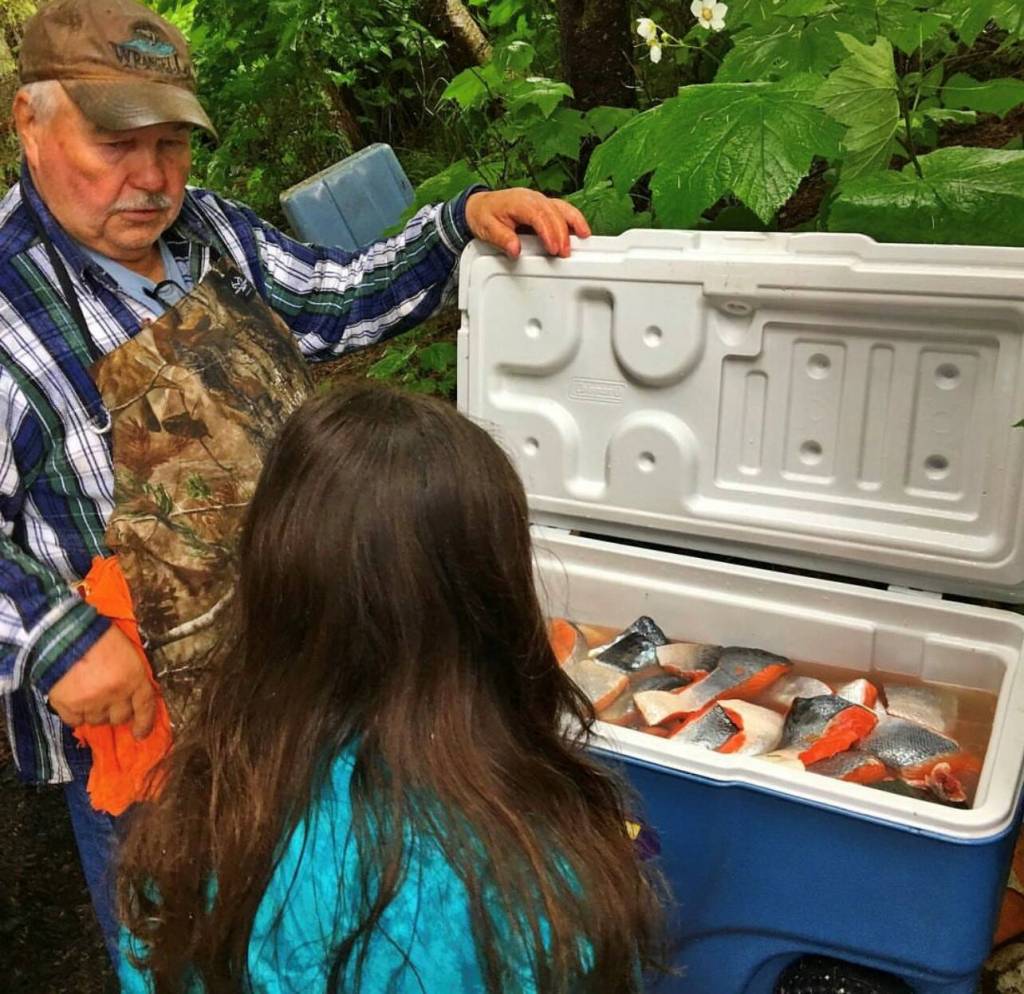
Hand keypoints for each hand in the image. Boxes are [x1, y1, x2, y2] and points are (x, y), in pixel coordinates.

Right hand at [47, 625, 155, 738]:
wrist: (64, 634)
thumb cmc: (99, 637)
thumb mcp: (127, 652)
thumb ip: (133, 674)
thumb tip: (135, 694)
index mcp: (134, 677)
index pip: (145, 706)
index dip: (145, 722)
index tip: (141, 733)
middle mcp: (116, 694)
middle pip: (120, 717)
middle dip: (118, 713)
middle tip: (110, 703)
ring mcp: (92, 702)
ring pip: (98, 721)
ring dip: (97, 713)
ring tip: (91, 697)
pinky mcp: (68, 706)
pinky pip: (76, 722)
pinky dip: (77, 715)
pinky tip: (76, 703)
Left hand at [465, 188, 590, 259]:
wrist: (479, 206)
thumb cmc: (484, 216)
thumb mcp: (487, 229)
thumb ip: (502, 239)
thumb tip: (515, 249)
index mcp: (518, 202)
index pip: (538, 215)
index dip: (548, 232)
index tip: (553, 248)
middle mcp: (532, 198)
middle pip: (553, 212)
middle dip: (562, 233)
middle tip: (564, 253)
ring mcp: (540, 200)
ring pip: (562, 207)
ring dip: (573, 223)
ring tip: (583, 238)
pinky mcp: (544, 205)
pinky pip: (563, 209)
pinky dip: (574, 219)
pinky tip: (581, 230)